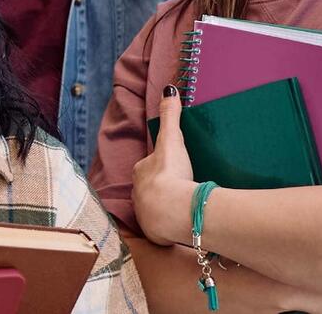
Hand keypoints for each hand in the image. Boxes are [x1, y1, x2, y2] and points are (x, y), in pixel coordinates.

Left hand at [133, 85, 199, 245]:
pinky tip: (180, 225)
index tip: (173, 169)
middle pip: (151, 188)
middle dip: (162, 188)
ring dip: (165, 208)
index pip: (149, 166)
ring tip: (182, 207)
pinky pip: (161, 228)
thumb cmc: (171, 173)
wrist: (172, 210)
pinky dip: (169, 226)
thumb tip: (169, 89)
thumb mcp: (172, 140)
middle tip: (180, 188)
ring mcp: (145, 214)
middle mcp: (138, 193)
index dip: (160, 166)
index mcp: (141, 172)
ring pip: (154, 208)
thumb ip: (170, 115)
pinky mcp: (154, 232)